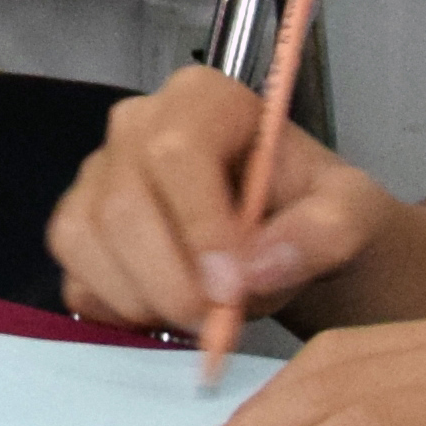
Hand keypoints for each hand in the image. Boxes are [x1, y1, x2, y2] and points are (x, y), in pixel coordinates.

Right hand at [50, 63, 393, 331]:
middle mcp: (135, 125)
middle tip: (218, 325)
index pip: (175, 152)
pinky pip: (75, 276)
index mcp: (202, 100)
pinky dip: (117, 312)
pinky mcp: (79, 230)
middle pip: (121, 203)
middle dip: (169, 280)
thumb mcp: (351, 214)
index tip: (233, 288)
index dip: (198, 225)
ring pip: (85, 239)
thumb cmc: (319, 213)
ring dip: (144, 300)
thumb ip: (323, 231)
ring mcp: (98, 177)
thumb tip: (256, 267)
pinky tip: (167, 317)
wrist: (294, 244)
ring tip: (202, 319)